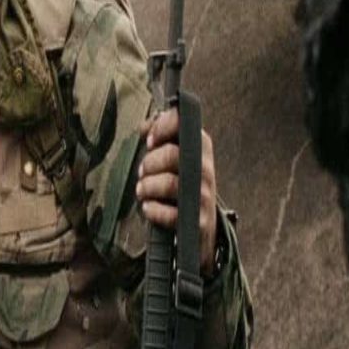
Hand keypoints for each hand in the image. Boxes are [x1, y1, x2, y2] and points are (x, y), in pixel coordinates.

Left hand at [135, 107, 217, 276]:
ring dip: (147, 187)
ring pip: (169, 184)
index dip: (162, 128)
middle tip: (143, 172)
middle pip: (171, 155)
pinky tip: (149, 207)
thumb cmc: (183, 184)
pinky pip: (170, 214)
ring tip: (142, 190)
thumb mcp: (175, 158)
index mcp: (200, 147)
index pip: (185, 124)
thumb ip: (161, 138)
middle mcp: (205, 168)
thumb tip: (144, 126)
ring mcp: (204, 195)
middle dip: (149, 163)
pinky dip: (153, 210)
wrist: (201, 225)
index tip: (150, 141)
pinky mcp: (198, 220)